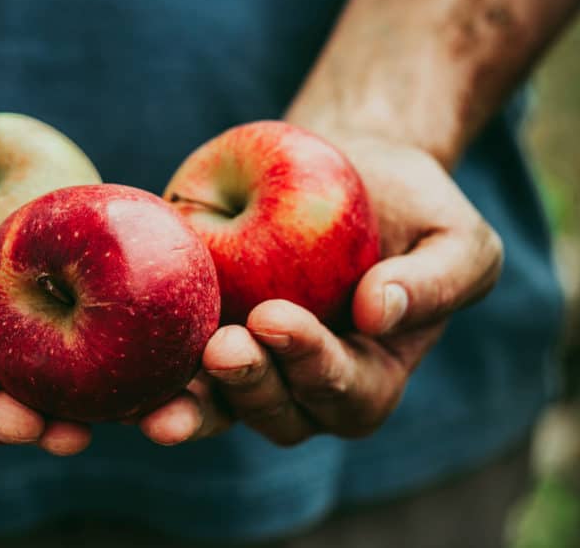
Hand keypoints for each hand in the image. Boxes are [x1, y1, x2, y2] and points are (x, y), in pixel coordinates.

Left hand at [139, 133, 503, 445]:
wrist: (343, 165)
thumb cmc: (410, 207)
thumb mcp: (455, 237)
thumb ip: (437, 281)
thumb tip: (378, 313)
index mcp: (368, 374)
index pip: (344, 391)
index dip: (311, 364)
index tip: (276, 318)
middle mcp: (303, 383)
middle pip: (278, 413)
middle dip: (249, 386)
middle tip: (222, 346)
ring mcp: (249, 363)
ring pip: (220, 407)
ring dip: (193, 403)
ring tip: (163, 391)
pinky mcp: (200, 331)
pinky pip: (173, 366)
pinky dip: (148, 374)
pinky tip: (124, 369)